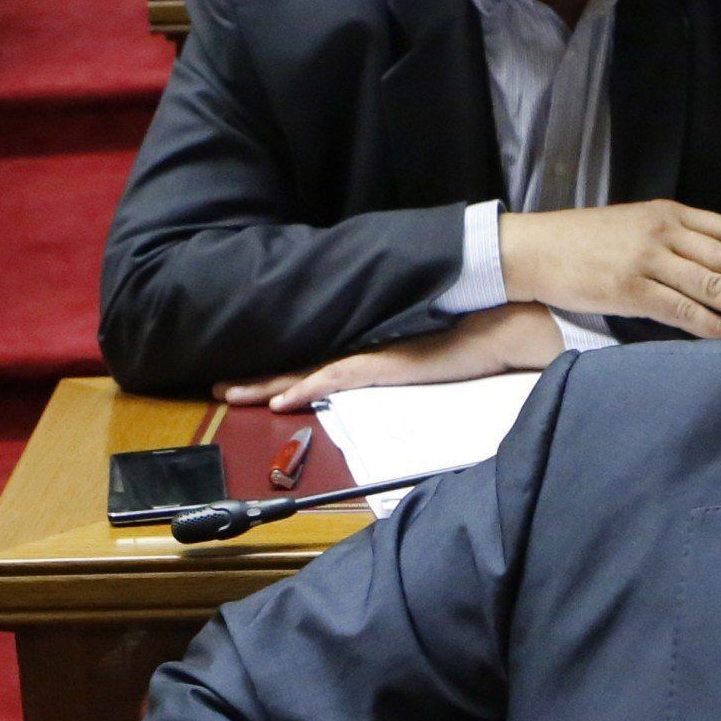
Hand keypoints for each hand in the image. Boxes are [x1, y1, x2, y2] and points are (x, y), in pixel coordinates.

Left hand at [216, 300, 563, 413]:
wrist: (500, 322)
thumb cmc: (470, 339)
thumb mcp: (424, 358)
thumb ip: (399, 366)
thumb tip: (388, 377)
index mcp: (368, 351)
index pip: (313, 365)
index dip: (277, 375)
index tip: (247, 384)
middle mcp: (362, 350)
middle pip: (298, 366)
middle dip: (256, 379)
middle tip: (219, 388)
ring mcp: (371, 356)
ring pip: (305, 372)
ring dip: (266, 384)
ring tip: (231, 394)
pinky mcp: (385, 363)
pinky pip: (336, 377)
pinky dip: (306, 388)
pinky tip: (280, 399)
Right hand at [500, 201, 720, 339]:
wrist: (537, 247)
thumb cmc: (587, 239)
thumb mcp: (637, 225)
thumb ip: (676, 237)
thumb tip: (718, 257)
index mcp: (670, 214)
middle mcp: (665, 234)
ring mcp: (649, 262)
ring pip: (712, 285)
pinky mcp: (631, 290)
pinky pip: (681, 310)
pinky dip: (712, 324)